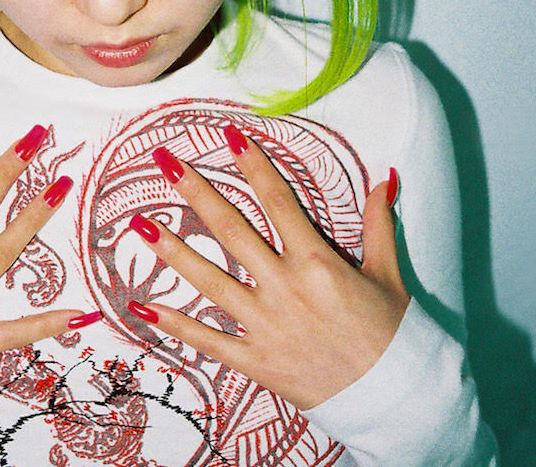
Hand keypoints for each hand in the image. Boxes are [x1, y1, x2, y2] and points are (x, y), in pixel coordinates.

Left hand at [128, 129, 408, 409]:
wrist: (396, 401)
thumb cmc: (393, 335)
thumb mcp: (388, 274)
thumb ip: (379, 224)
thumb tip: (385, 177)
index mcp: (317, 261)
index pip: (277, 201)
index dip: (252, 165)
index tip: (228, 135)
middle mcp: (285, 287)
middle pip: (230, 229)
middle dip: (195, 191)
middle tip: (163, 161)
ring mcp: (266, 325)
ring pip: (209, 280)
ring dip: (171, 250)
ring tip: (138, 223)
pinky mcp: (256, 361)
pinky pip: (208, 339)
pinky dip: (175, 324)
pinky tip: (142, 307)